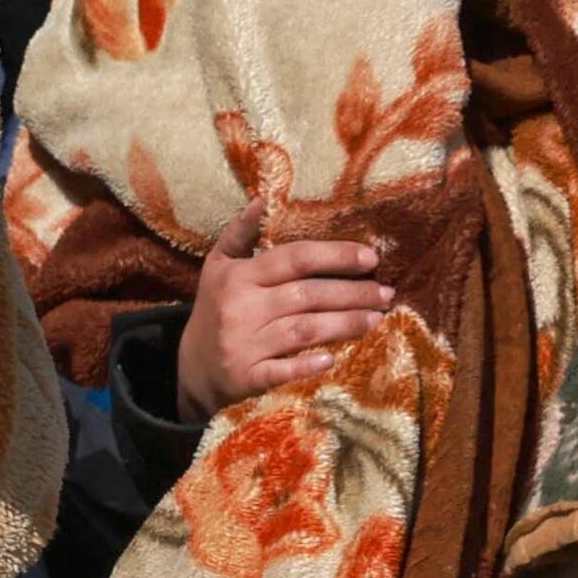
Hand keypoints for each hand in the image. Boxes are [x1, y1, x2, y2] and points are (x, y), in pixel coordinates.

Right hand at [173, 215, 394, 416]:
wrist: (192, 369)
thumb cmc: (216, 310)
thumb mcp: (219, 267)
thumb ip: (241, 233)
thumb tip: (262, 198)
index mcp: (238, 276)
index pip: (295, 258)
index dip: (336, 256)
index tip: (371, 258)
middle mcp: (241, 308)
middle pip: (307, 294)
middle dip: (352, 293)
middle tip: (385, 293)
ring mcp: (243, 345)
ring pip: (304, 330)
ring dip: (345, 324)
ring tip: (376, 319)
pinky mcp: (246, 378)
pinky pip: (282, 371)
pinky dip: (307, 365)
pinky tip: (332, 360)